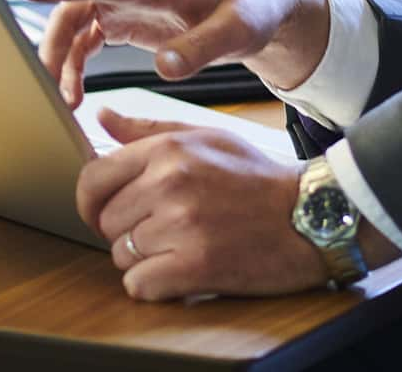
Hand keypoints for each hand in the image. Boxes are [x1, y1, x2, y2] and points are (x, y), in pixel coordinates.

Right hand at [0, 0, 329, 105]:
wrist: (270, 8)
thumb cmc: (256, 12)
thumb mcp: (239, 33)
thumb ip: (200, 49)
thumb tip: (161, 66)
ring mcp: (132, 0)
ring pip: (77, 12)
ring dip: (58, 48)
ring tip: (54, 93)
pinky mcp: (133, 18)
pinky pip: (89, 32)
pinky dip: (74, 59)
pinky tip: (72, 92)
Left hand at [84, 111, 325, 300]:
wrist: (310, 214)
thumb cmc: (257, 177)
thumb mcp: (205, 137)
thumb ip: (147, 129)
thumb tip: (101, 116)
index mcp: (167, 149)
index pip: (92, 178)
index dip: (91, 202)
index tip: (105, 213)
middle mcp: (169, 183)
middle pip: (104, 220)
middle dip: (124, 231)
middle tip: (157, 232)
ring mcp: (181, 225)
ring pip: (121, 254)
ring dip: (143, 259)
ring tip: (178, 248)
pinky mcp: (196, 265)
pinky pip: (139, 284)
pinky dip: (153, 285)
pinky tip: (179, 273)